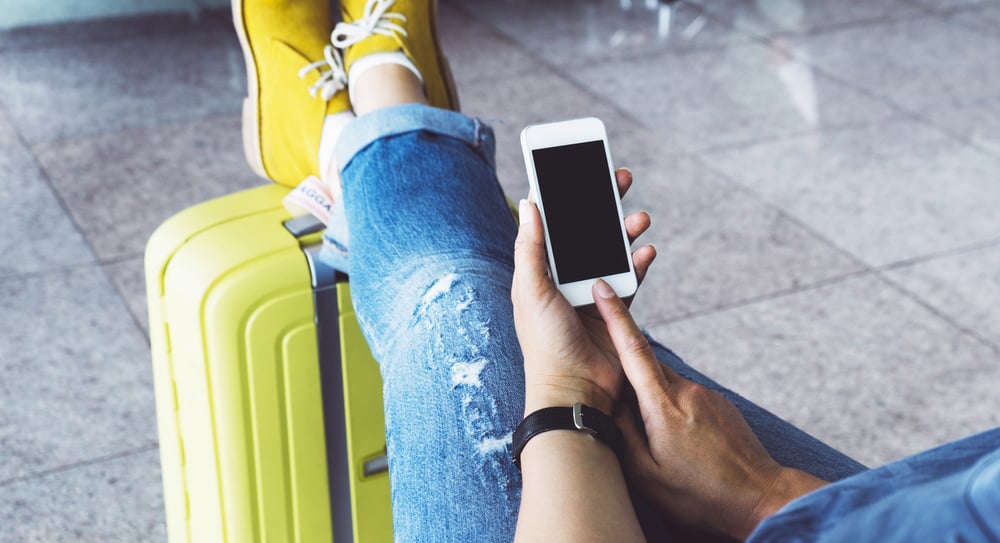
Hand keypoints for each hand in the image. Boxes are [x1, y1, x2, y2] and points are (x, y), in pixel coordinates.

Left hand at [511, 168, 655, 415]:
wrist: (575, 390)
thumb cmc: (545, 344)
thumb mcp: (531, 290)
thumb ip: (531, 247)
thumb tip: (530, 203)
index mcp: (539, 271)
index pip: (550, 223)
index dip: (562, 195)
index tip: (576, 168)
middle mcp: (563, 278)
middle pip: (585, 231)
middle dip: (602, 204)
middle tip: (619, 178)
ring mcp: (590, 292)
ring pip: (611, 249)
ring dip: (624, 230)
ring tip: (639, 217)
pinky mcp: (614, 308)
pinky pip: (630, 276)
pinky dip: (638, 261)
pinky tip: (646, 249)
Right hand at [592, 288, 828, 539]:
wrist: (761, 498)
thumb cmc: (700, 494)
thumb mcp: (647, 474)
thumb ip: (622, 433)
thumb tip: (608, 403)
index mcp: (663, 405)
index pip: (633, 349)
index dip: (615, 316)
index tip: (603, 288)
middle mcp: (687, 391)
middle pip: (646, 366)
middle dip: (625, 374)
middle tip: (613, 400)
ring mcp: (707, 395)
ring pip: (665, 386)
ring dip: (651, 402)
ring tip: (657, 442)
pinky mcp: (720, 403)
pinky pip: (684, 398)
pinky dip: (672, 412)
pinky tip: (681, 444)